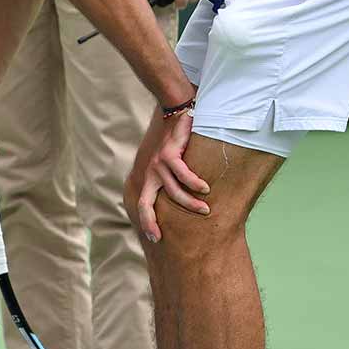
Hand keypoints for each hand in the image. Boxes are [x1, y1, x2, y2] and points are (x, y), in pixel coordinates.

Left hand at [126, 112, 209, 241]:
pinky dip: (195, 183)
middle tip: (163, 238)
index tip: (154, 238)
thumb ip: (174, 177)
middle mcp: (150, 172)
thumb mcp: (171, 160)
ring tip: (206, 210)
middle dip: (153, 223)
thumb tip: (189, 197)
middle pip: (148, 204)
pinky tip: (205, 189)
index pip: (143, 204)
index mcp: (149, 176)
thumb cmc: (178, 138)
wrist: (175, 109)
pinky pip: (183, 174)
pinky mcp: (168, 154)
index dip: (146, 222)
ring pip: (174, 191)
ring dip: (191, 203)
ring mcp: (157, 164)